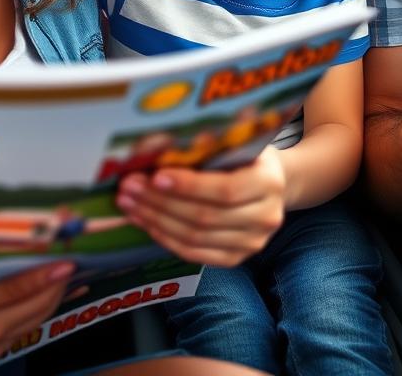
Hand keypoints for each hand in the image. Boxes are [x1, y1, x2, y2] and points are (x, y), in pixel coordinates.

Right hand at [0, 262, 74, 375]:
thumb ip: (6, 289)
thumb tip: (56, 271)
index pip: (44, 295)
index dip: (62, 271)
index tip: (75, 245)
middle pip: (42, 309)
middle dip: (60, 283)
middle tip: (74, 252)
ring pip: (29, 320)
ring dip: (47, 295)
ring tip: (58, 269)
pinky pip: (11, 328)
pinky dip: (27, 308)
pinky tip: (25, 295)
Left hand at [116, 145, 285, 265]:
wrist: (272, 184)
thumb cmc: (246, 157)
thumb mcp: (237, 142)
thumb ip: (210, 146)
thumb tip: (159, 144)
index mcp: (269, 181)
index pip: (225, 190)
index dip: (188, 186)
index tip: (155, 176)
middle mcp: (266, 216)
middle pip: (205, 216)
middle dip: (161, 202)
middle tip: (129, 188)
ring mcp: (252, 242)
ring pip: (195, 237)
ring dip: (156, 221)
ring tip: (129, 204)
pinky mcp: (236, 258)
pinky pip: (194, 253)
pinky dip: (166, 238)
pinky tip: (146, 222)